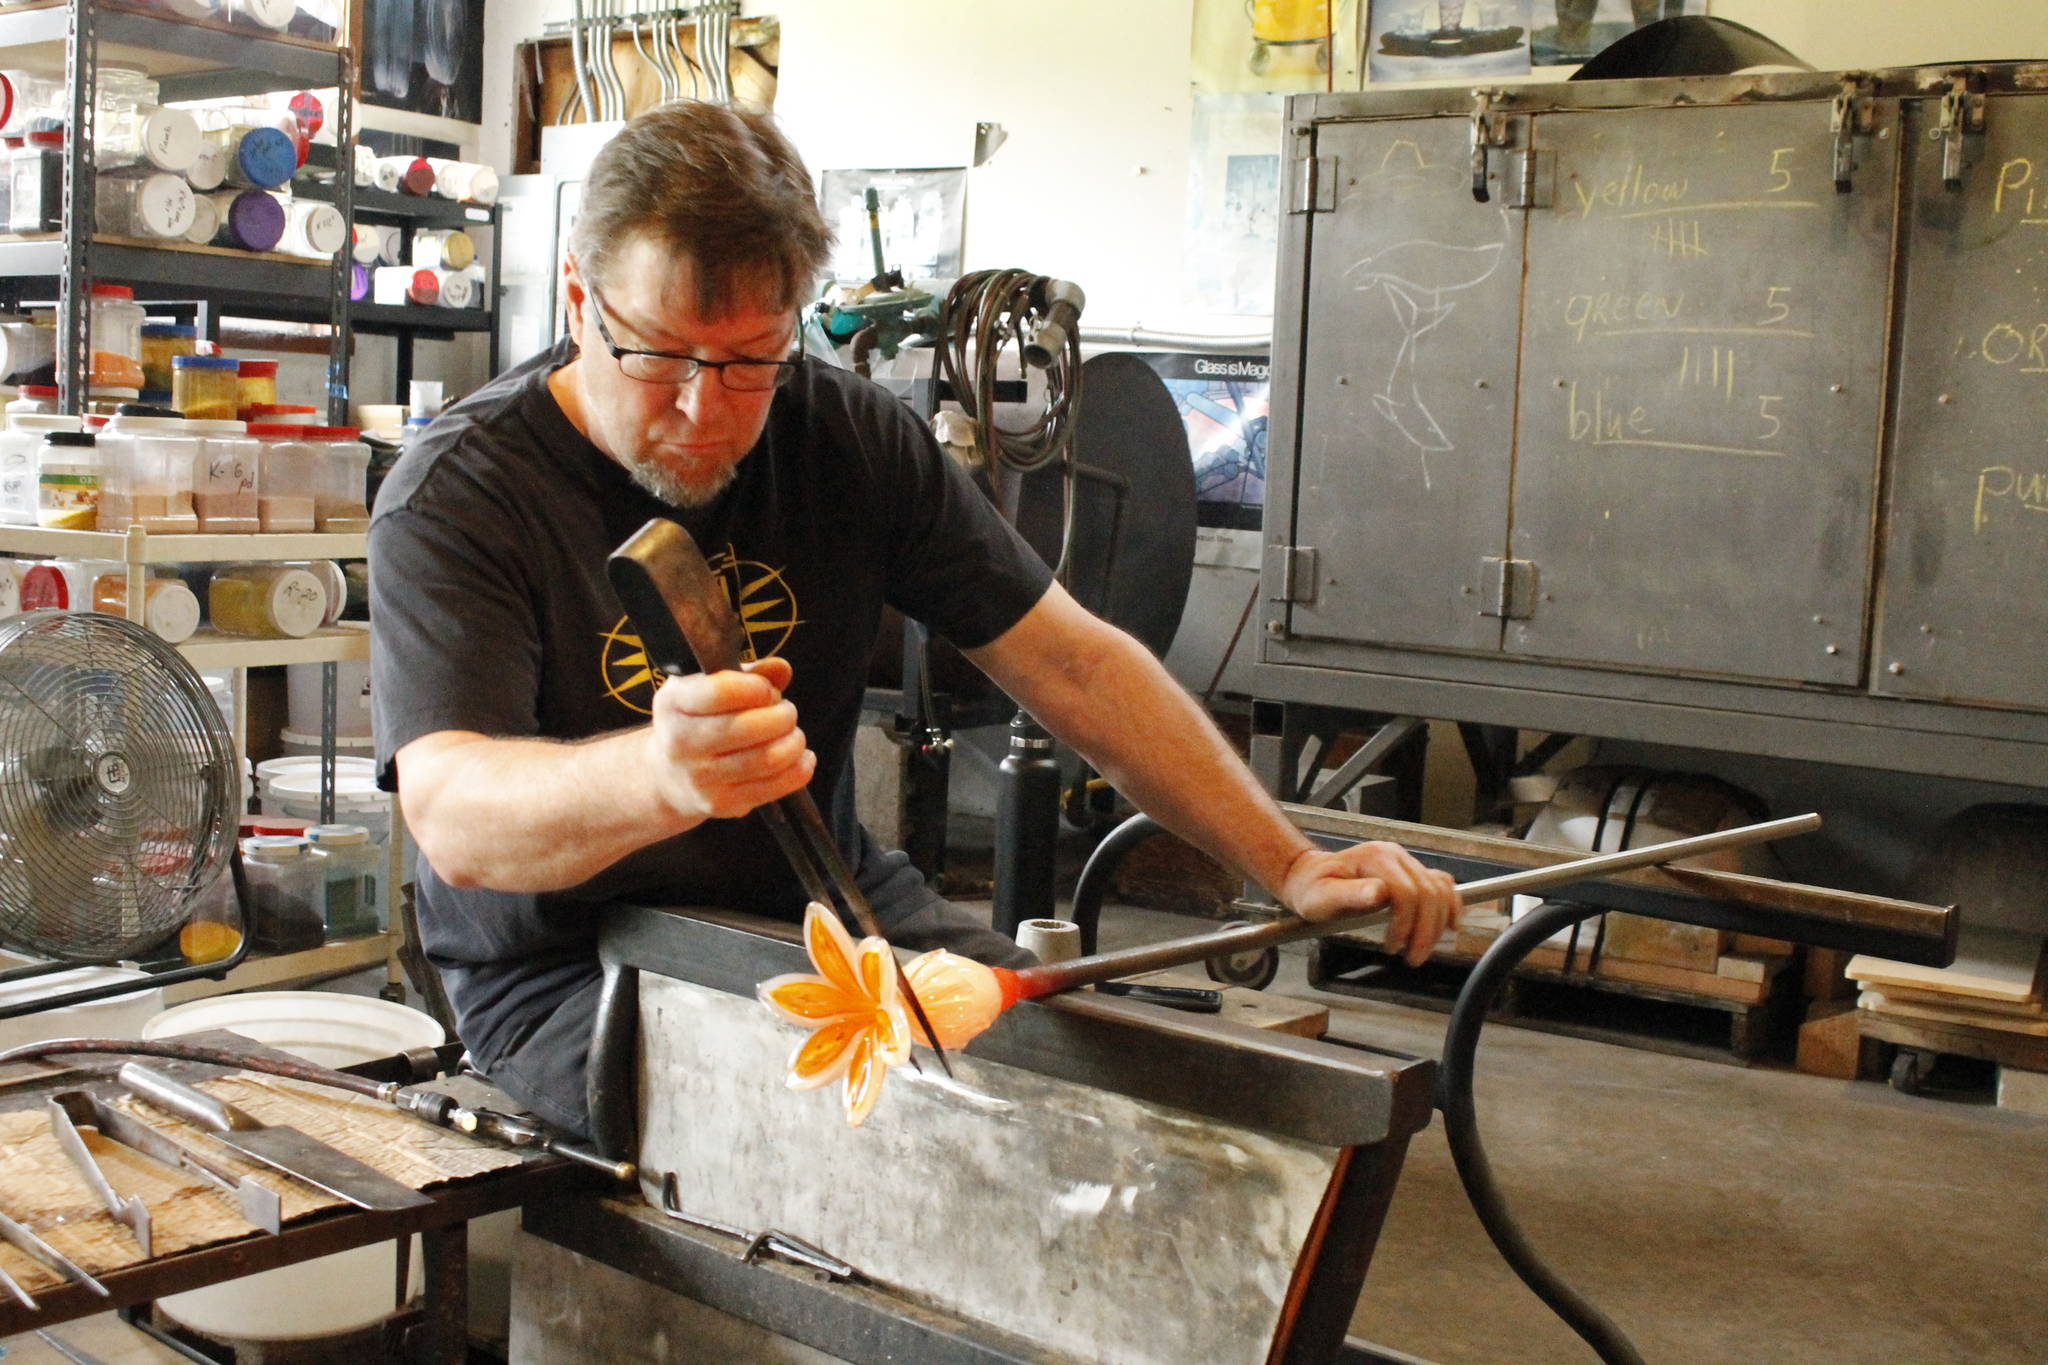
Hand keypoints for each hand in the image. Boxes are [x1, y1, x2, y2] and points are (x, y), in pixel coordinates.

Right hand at [646, 656, 814, 823]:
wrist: (668, 776)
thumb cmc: (698, 720)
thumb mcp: (710, 687)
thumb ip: (749, 674)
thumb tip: (782, 669)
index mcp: (674, 703)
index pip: (720, 692)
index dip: (756, 688)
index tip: (767, 690)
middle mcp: (680, 742)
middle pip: (747, 728)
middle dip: (782, 716)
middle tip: (787, 712)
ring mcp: (700, 778)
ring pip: (765, 759)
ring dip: (793, 743)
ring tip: (793, 734)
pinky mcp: (721, 804)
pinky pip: (772, 787)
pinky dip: (798, 770)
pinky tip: (802, 758)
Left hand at [1279, 840, 1461, 966]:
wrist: (1311, 876)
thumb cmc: (1312, 889)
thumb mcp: (1320, 896)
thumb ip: (1348, 895)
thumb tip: (1378, 893)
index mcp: (1375, 857)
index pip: (1406, 891)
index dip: (1405, 923)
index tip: (1392, 948)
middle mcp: (1395, 855)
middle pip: (1429, 892)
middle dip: (1426, 930)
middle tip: (1414, 959)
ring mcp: (1406, 862)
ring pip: (1441, 890)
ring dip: (1439, 923)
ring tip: (1422, 950)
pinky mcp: (1412, 872)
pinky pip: (1442, 885)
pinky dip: (1451, 906)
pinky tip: (1450, 926)